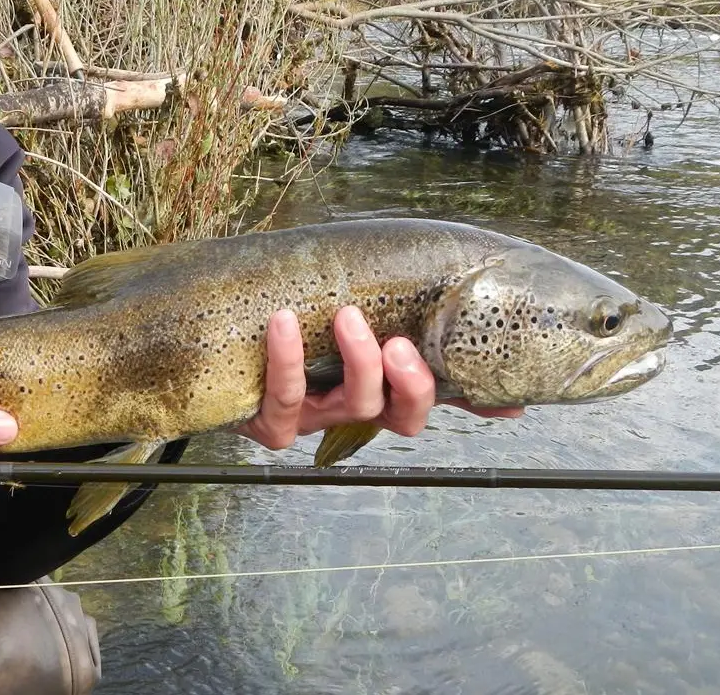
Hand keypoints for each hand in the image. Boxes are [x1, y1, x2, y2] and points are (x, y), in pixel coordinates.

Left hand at [237, 307, 522, 450]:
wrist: (210, 348)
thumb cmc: (284, 328)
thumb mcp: (331, 317)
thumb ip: (379, 309)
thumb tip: (428, 295)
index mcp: (375, 386)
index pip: (434, 396)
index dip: (473, 402)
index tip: (508, 398)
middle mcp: (350, 411)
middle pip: (401, 417)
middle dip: (411, 383)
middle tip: (400, 342)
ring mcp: (312, 419)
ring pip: (354, 407)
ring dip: (359, 362)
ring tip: (348, 317)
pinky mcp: (268, 423)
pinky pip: (283, 399)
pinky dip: (286, 360)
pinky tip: (283, 322)